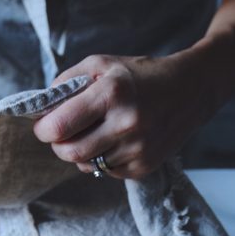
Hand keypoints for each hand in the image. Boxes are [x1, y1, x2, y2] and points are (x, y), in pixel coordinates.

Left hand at [33, 53, 208, 179]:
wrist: (192, 90)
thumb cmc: (141, 75)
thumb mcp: (103, 64)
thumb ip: (68, 82)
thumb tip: (42, 107)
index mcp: (112, 94)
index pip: (60, 127)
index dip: (44, 129)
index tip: (43, 126)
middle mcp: (127, 124)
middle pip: (70, 153)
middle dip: (58, 145)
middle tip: (63, 134)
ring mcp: (138, 149)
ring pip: (86, 165)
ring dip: (81, 153)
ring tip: (95, 132)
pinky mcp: (144, 167)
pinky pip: (107, 171)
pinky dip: (103, 159)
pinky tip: (116, 141)